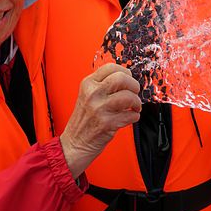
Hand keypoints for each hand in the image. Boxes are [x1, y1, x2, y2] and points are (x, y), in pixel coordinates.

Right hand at [60, 63, 141, 178]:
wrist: (74, 143)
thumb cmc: (83, 120)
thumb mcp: (87, 95)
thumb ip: (102, 85)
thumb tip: (126, 78)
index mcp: (88, 84)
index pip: (111, 67)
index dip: (125, 72)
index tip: (128, 78)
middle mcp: (93, 93)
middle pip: (122, 78)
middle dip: (133, 85)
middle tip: (134, 92)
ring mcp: (99, 108)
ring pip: (129, 96)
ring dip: (136, 102)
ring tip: (134, 107)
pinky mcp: (107, 124)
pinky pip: (131, 115)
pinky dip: (134, 116)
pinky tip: (128, 117)